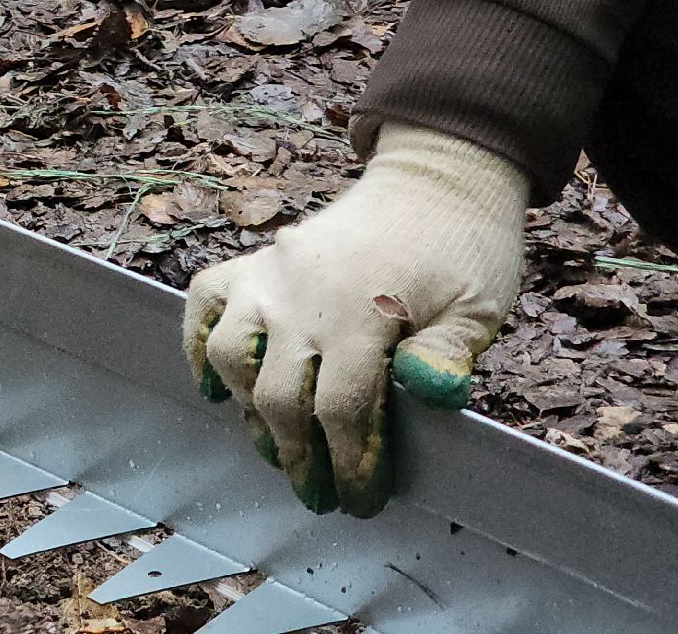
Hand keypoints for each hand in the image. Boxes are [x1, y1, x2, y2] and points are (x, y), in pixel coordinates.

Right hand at [183, 124, 526, 515]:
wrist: (435, 179)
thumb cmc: (464, 248)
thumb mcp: (479, 304)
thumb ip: (449, 352)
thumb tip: (430, 394)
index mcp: (363, 309)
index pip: (341, 408)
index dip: (349, 463)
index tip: (359, 498)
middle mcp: (302, 294)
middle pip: (280, 396)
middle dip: (297, 456)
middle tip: (317, 492)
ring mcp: (270, 274)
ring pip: (230, 356)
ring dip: (249, 409)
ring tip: (275, 442)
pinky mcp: (255, 261)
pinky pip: (204, 303)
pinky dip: (198, 346)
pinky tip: (218, 387)